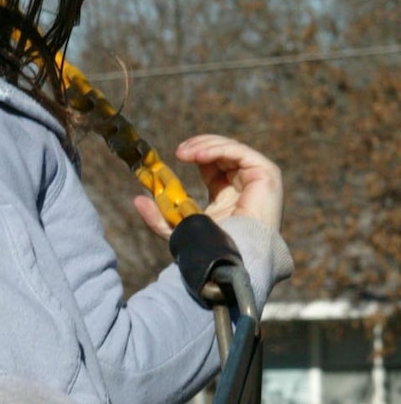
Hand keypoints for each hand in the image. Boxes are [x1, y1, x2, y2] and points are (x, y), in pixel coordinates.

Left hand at [132, 134, 283, 239]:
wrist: (233, 257)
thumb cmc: (211, 249)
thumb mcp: (178, 229)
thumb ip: (158, 216)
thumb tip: (137, 199)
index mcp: (228, 193)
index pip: (212, 163)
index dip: (195, 153)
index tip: (175, 156)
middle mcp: (244, 184)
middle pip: (222, 151)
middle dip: (199, 146)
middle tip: (179, 151)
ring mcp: (258, 179)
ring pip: (231, 149)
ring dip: (205, 146)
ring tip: (185, 153)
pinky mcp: (267, 175)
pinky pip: (241, 153)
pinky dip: (219, 149)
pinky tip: (199, 155)